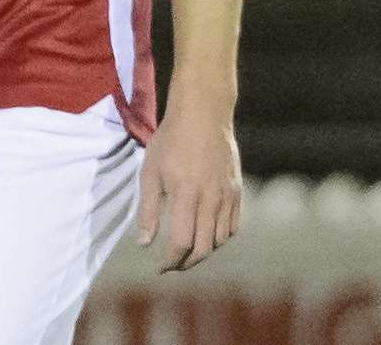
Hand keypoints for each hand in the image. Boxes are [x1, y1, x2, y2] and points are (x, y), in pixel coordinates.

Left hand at [135, 86, 241, 271]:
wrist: (203, 114)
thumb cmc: (171, 140)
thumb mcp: (150, 171)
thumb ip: (148, 209)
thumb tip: (144, 243)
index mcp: (186, 193)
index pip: (182, 242)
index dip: (170, 261)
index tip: (160, 266)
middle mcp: (210, 198)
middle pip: (203, 248)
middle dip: (186, 263)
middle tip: (172, 265)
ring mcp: (227, 195)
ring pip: (219, 240)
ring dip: (203, 252)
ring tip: (186, 252)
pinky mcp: (237, 191)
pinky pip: (233, 227)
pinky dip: (220, 238)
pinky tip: (206, 235)